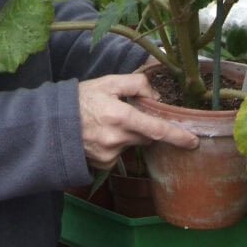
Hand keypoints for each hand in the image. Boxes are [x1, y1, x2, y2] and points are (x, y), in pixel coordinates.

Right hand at [77, 73, 198, 169]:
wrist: (52, 123)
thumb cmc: (82, 99)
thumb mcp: (108, 82)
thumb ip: (136, 83)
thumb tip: (156, 93)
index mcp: (119, 116)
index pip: (156, 129)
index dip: (177, 136)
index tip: (194, 141)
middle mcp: (116, 138)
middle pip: (148, 136)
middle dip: (147, 127)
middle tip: (132, 113)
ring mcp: (109, 154)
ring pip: (135, 144)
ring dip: (131, 135)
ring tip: (110, 122)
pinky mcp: (104, 164)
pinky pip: (122, 154)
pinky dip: (119, 144)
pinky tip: (103, 135)